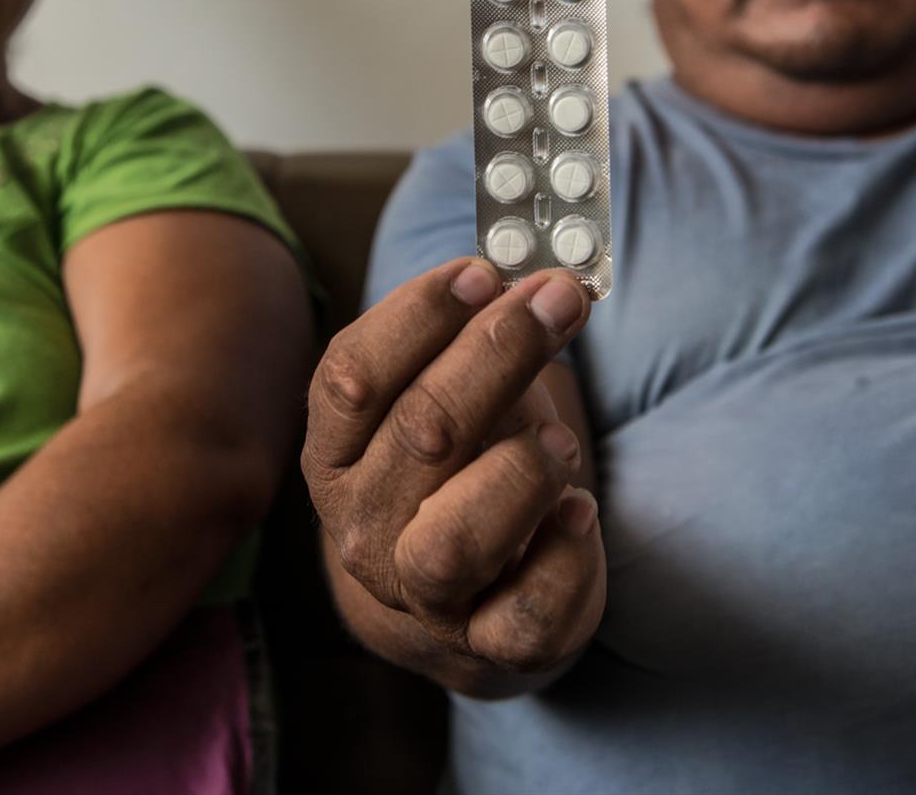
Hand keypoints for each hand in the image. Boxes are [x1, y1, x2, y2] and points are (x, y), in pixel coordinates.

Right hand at [303, 257, 604, 677]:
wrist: (465, 592)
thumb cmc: (457, 464)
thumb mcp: (446, 392)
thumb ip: (472, 336)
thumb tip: (537, 275)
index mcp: (336, 452)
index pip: (352, 375)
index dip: (418, 316)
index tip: (483, 272)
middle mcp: (363, 526)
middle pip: (419, 432)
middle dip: (496, 354)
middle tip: (556, 300)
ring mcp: (423, 594)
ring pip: (455, 542)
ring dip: (519, 470)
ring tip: (558, 439)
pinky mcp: (490, 642)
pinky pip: (529, 613)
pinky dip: (565, 556)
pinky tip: (579, 511)